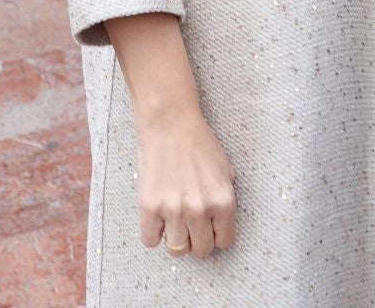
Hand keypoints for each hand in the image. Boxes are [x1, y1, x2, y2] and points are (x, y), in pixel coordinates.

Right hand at [136, 109, 237, 257]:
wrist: (170, 124)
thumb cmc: (199, 144)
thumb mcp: (226, 171)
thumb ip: (224, 201)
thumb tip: (220, 227)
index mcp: (223, 201)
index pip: (224, 242)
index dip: (217, 236)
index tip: (209, 230)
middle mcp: (199, 209)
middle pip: (201, 250)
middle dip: (198, 241)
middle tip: (191, 226)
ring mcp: (173, 209)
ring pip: (177, 249)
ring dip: (176, 239)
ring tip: (174, 222)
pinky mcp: (149, 207)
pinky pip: (150, 241)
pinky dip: (153, 234)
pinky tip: (157, 219)